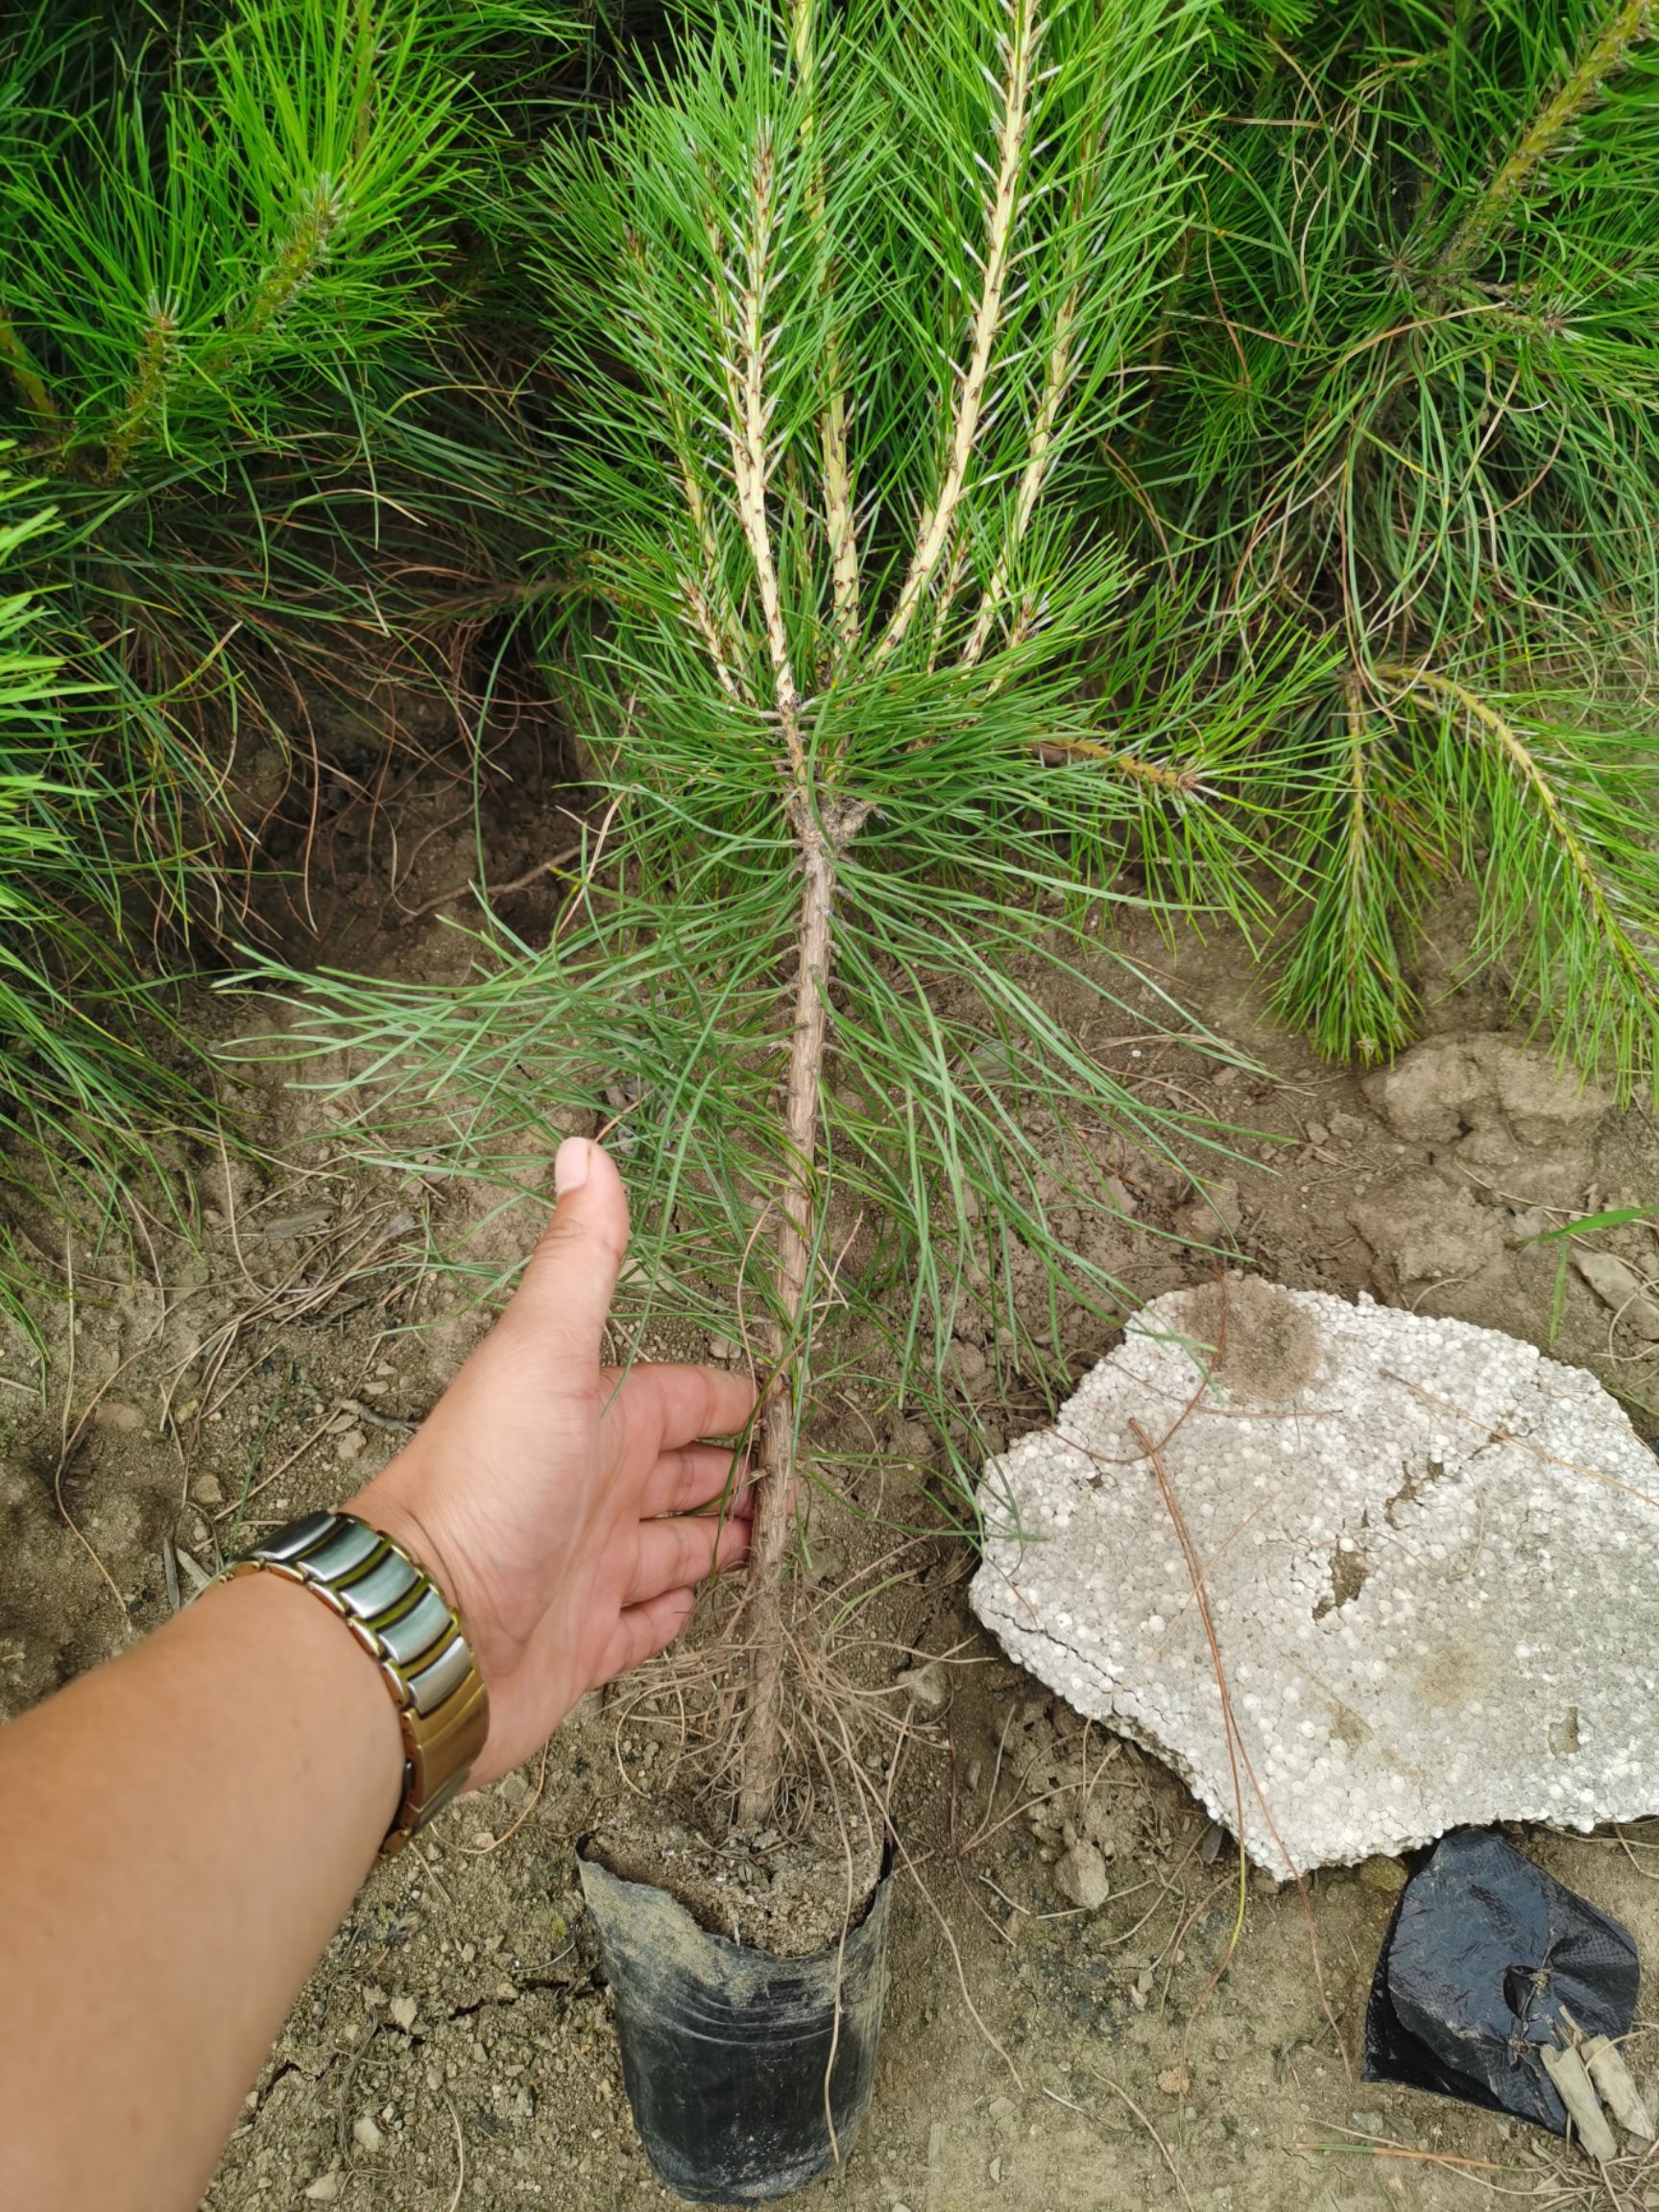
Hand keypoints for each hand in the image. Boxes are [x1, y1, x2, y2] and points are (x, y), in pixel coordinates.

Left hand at [346, 1139, 755, 1783]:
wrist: (426, 1624)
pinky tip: (695, 1605)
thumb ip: (580, 1259)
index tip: (779, 1398)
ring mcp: (586, 1568)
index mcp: (595, 1416)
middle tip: (788, 1479)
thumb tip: (584, 1146)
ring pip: (670, 1547)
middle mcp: (592, 1487)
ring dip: (713, 1540)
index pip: (682, 1396)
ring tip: (762, 1539)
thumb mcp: (542, 1351)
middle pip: (680, 1470)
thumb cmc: (486, 1482)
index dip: (730, 1396)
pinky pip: (641, 1627)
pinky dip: (669, 1615)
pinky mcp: (582, 1645)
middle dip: (732, 1468)